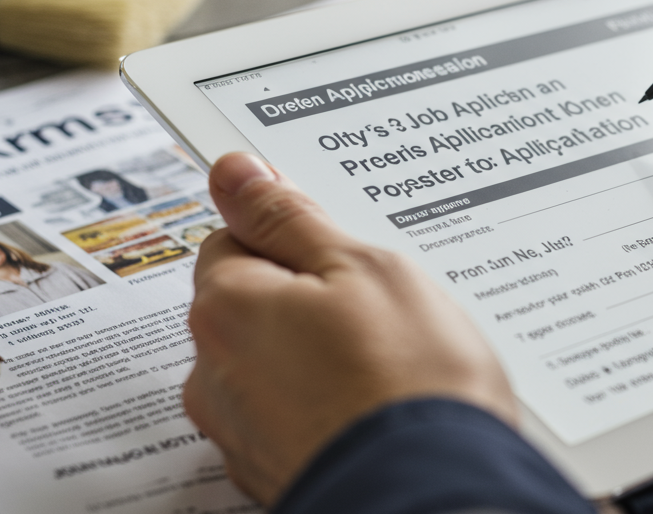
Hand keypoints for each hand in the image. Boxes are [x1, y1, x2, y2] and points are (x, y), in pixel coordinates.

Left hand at [183, 153, 514, 504]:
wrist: (438, 494)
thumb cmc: (409, 381)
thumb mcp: (362, 267)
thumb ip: (289, 218)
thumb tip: (235, 172)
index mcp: (228, 307)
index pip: (236, 239)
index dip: (296, 238)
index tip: (342, 251)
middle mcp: (214, 373)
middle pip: (252, 305)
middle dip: (306, 298)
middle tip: (379, 307)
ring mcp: (241, 431)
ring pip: (273, 364)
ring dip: (317, 356)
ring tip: (389, 362)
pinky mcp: (272, 472)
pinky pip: (292, 416)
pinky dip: (325, 405)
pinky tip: (377, 404)